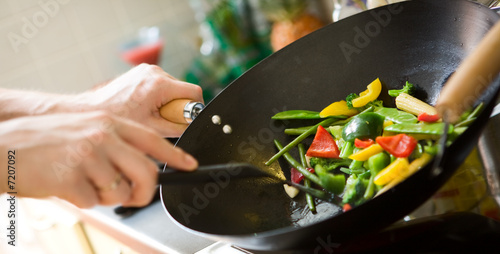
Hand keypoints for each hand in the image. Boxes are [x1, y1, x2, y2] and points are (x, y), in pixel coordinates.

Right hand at [0, 111, 197, 207]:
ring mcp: (88, 156)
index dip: (175, 155)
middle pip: (146, 173)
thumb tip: (142, 170)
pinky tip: (66, 184)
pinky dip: (84, 200)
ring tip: (84, 182)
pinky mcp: (73, 177)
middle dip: (145, 193)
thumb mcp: (85, 131)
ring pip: (120, 191)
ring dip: (106, 196)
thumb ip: (114, 144)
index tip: (190, 165)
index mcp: (109, 123)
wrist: (4, 147)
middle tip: (136, 198)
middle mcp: (103, 136)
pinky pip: (94, 201)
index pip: (153, 140)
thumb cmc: (44, 142)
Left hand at [75, 64, 203, 136]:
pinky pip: (160, 85)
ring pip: (172, 88)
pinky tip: (143, 107)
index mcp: (160, 84)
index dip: (194, 109)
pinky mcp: (140, 72)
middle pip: (183, 90)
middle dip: (177, 107)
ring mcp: (146, 70)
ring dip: (167, 102)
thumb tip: (192, 127)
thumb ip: (178, 128)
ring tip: (149, 114)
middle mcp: (154, 72)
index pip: (194, 93)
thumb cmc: (118, 120)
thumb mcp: (153, 130)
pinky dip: (158, 97)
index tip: (184, 120)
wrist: (92, 111)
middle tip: (160, 120)